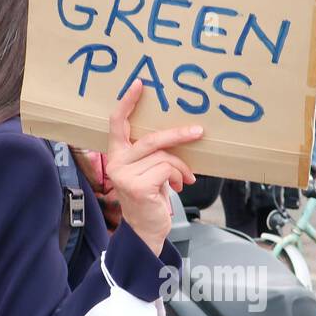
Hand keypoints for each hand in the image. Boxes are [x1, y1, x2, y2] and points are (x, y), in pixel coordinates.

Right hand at [107, 80, 200, 255]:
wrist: (145, 231)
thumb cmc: (150, 198)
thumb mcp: (149, 171)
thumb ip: (154, 154)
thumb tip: (181, 135)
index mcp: (117, 154)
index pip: (117, 123)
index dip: (128, 102)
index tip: (140, 84)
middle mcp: (116, 162)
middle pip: (150, 138)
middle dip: (178, 135)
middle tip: (198, 131)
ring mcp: (124, 174)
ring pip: (164, 156)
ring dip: (180, 167)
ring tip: (184, 179)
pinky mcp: (137, 186)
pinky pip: (167, 169)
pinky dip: (178, 176)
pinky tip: (178, 186)